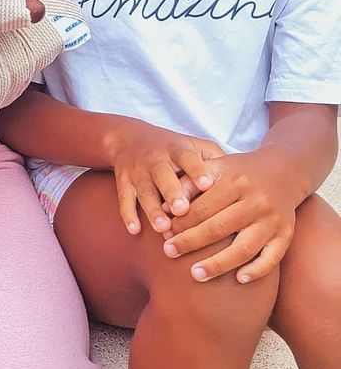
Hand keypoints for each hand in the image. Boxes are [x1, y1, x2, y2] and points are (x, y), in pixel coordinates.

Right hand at [103, 120, 223, 234]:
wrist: (128, 138)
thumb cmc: (172, 148)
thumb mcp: (194, 146)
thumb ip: (215, 160)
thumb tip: (245, 179)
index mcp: (176, 150)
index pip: (187, 158)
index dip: (196, 170)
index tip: (206, 184)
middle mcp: (155, 160)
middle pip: (163, 175)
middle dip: (172, 192)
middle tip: (182, 210)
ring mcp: (138, 171)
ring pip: (144, 190)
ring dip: (152, 209)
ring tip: (163, 228)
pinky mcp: (124, 182)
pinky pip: (124, 199)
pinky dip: (128, 214)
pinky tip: (135, 230)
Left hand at [162, 147, 302, 283]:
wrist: (283, 170)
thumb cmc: (238, 172)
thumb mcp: (214, 168)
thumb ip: (189, 183)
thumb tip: (165, 207)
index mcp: (234, 182)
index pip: (203, 207)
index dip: (182, 222)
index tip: (164, 234)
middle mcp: (255, 201)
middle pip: (219, 228)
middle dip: (191, 242)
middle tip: (170, 252)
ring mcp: (272, 220)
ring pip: (244, 247)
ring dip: (219, 264)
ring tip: (196, 274)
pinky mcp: (285, 235)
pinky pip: (273, 258)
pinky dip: (257, 270)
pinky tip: (239, 279)